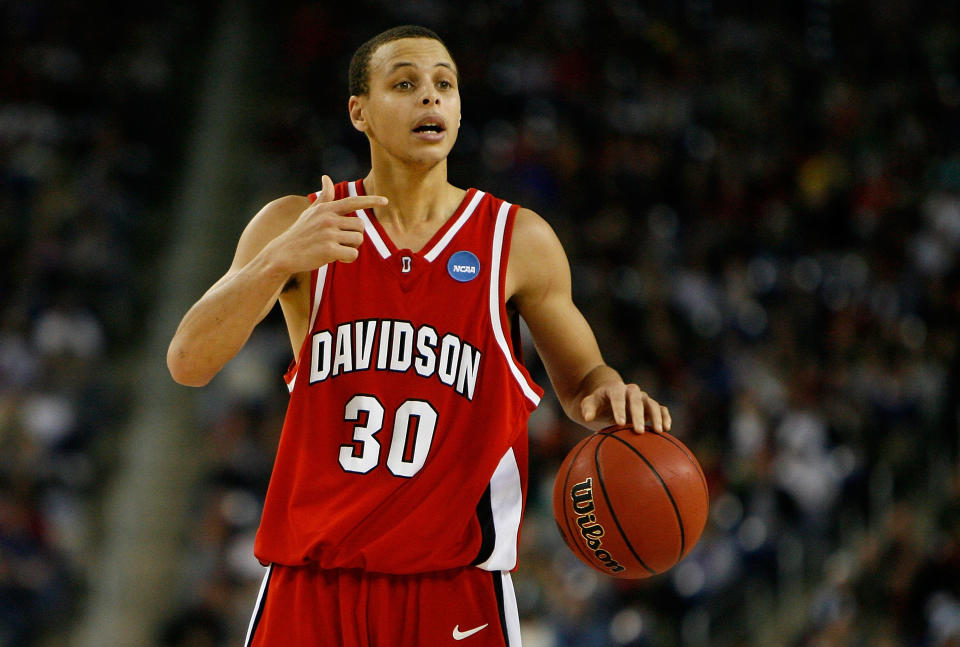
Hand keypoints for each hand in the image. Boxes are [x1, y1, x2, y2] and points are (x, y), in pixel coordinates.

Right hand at [271, 175, 387, 273]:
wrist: (283, 253)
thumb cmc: (300, 233)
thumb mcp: (310, 212)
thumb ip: (324, 197)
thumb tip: (326, 177)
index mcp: (326, 209)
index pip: (353, 201)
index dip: (371, 200)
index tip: (386, 201)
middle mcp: (328, 218)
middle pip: (360, 226)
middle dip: (355, 236)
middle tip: (341, 242)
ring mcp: (328, 234)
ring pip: (358, 240)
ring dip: (351, 248)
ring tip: (336, 249)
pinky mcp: (329, 250)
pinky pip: (353, 254)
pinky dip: (348, 259)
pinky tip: (336, 258)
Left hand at [580, 382, 670, 433]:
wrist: (610, 399)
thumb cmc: (598, 403)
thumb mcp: (590, 403)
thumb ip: (588, 408)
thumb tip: (587, 417)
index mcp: (615, 389)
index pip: (618, 397)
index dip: (619, 409)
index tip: (620, 423)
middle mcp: (632, 391)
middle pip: (637, 400)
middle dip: (638, 415)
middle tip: (638, 431)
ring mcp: (643, 398)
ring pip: (652, 404)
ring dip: (656, 417)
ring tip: (658, 431)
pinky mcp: (651, 406)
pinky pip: (661, 409)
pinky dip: (665, 417)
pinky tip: (667, 429)